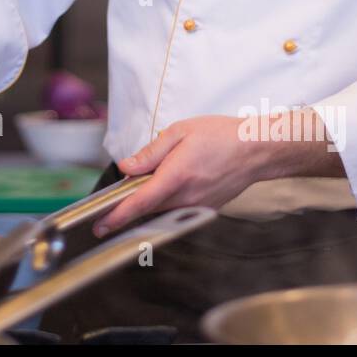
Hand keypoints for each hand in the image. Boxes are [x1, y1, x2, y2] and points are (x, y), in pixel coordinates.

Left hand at [93, 116, 262, 236]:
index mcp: (176, 176)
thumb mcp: (180, 132)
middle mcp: (186, 197)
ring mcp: (197, 206)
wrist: (256, 150)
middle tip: (115, 199)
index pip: (139, 202)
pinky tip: (172, 182)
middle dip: (128, 207)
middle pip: (147, 209)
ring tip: (155, 179)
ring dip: (149, 201)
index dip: (117, 216)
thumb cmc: (221, 136)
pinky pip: (176, 209)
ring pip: (161, 210)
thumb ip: (151, 152)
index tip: (100, 225)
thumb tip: (127, 167)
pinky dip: (166, 201)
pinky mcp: (205, 209)